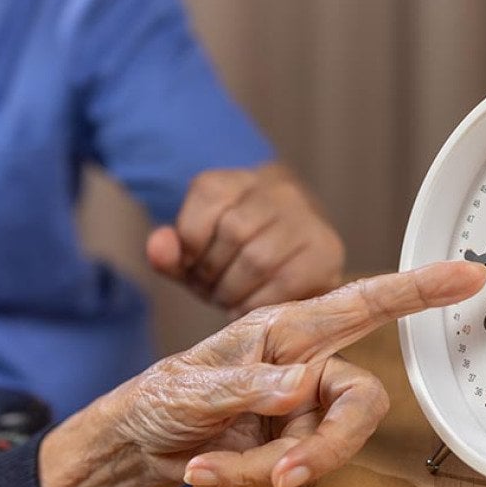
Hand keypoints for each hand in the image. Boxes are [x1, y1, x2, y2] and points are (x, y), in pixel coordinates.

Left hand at [37, 261, 485, 486]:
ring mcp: (302, 410)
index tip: (470, 272)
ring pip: (324, 448)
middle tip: (283, 474)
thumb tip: (303, 386)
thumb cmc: (162, 397)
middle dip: (323, 447)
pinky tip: (207, 470)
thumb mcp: (193, 387)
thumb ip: (249, 386)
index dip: (419, 289)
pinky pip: (294, 472)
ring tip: (211, 466)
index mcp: (286, 328)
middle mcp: (305, 366)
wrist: (137, 447)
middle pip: (360, 403)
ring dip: (266, 468)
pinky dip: (248, 479)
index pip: (364, 302)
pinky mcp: (291, 446)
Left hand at [145, 163, 344, 315]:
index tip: (192, 266)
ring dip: (235, 291)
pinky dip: (259, 303)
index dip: (191, 245)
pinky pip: (285, 282)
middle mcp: (277, 191)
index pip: (205, 202)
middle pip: (233, 231)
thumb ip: (170, 253)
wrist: (291, 262)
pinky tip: (253, 305)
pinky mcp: (326, 251)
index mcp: (236, 180)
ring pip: (258, 259)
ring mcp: (307, 219)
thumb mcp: (195, 255)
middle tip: (214, 289)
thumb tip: (158, 247)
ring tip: (232, 298)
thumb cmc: (235, 258)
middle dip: (213, 273)